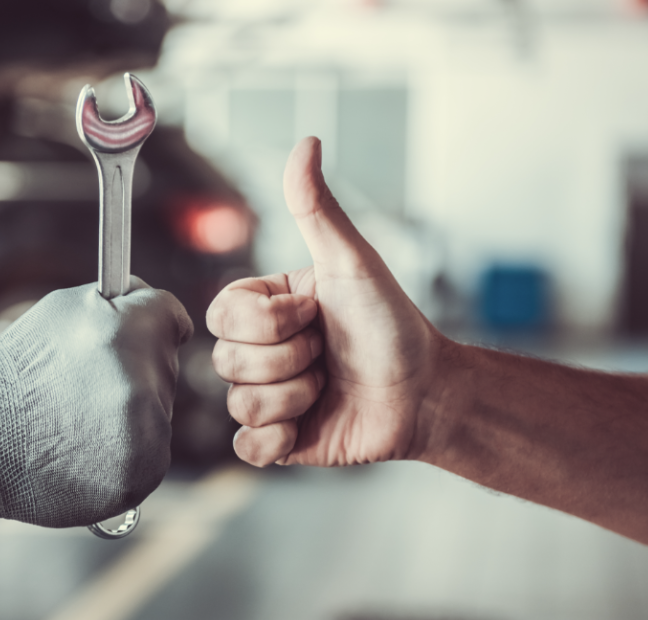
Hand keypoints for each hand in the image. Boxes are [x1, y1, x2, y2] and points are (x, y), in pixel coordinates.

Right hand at [0, 278, 193, 528]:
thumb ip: (117, 302)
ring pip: (161, 409)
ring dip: (133, 411)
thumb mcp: (59, 312)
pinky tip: (87, 448)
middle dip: (136, 368)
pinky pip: (152, 449)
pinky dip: (128, 450)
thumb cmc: (16, 374)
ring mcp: (145, 433)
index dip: (152, 323)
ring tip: (80, 418)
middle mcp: (141, 382)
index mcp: (125, 331)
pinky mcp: (142, 473)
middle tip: (85, 385)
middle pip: (166, 364)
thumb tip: (159, 305)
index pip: (172, 316)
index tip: (137, 335)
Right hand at [207, 137, 444, 466]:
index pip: (221, 314)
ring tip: (328, 385)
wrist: (426, 392)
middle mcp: (260, 351)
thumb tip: (306, 143)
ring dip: (295, 396)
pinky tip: (309, 423)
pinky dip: (279, 439)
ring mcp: (267, 396)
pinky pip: (246, 447)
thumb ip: (317, 209)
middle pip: (226, 361)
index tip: (314, 314)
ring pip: (239, 404)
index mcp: (266, 308)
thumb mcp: (352, 262)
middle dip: (289, 360)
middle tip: (327, 352)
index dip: (268, 322)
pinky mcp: (278, 440)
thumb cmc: (393, 324)